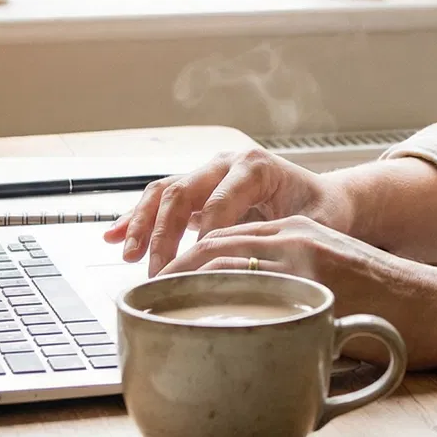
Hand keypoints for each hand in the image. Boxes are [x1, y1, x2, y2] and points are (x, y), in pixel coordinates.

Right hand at [103, 149, 354, 275]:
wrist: (323, 197)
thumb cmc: (323, 211)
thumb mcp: (318, 224)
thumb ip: (293, 241)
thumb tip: (267, 270)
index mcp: (255, 167)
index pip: (219, 202)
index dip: (202, 237)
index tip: (192, 269)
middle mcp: (226, 163)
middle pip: (183, 193)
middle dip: (164, 235)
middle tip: (157, 273)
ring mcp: (208, 172)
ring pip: (164, 192)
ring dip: (141, 223)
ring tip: (127, 254)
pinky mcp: (197, 188)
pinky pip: (160, 198)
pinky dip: (135, 217)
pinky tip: (112, 236)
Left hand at [159, 215, 436, 368]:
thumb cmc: (393, 315)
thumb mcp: (332, 299)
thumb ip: (291, 306)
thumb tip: (250, 345)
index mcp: (296, 235)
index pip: (223, 240)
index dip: (184, 261)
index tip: (156, 288)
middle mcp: (293, 235)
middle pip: (212, 243)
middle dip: (170, 269)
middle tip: (140, 300)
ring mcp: (303, 250)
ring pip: (222, 255)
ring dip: (181, 279)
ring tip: (153, 306)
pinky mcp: (316, 272)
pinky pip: (252, 276)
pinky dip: (214, 290)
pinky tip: (193, 311)